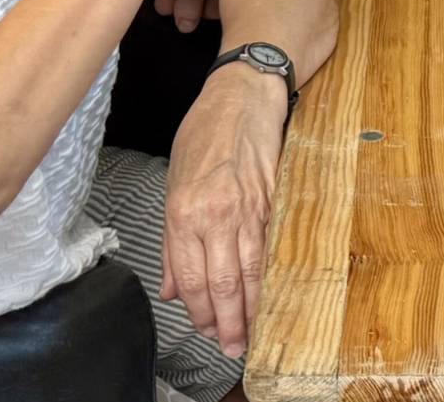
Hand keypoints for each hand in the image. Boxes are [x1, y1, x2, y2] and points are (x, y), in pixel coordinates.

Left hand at [161, 65, 289, 358]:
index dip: (199, 310)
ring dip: (252, 308)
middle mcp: (216, 215)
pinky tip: (271, 295)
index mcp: (184, 212)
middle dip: (227, 321)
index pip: (190, 277)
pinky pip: (270, 249)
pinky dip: (270, 277)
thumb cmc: (204, 133)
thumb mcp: (174, 182)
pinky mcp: (272, 202)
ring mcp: (248, 210)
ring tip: (252, 333)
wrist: (243, 96)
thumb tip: (172, 288)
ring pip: (251, 271)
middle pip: (223, 282)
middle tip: (231, 347)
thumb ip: (171, 241)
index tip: (205, 330)